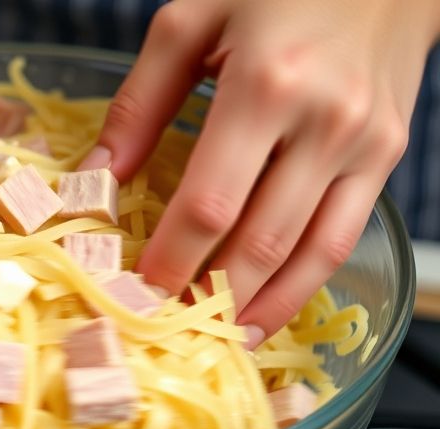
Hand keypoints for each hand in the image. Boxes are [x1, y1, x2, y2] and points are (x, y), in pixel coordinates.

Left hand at [81, 0, 439, 345]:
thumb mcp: (189, 22)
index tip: (134, 293)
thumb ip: (139, 104)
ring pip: (308, 254)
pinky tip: (265, 313)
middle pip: (259, 240)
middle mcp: (323, 122)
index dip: (171, 259)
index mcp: (264, 84)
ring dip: (258, 308)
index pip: (210, 203)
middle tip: (165, 332)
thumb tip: (95, 179)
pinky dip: (303, 288)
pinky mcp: (386, 158)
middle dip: (208, 296)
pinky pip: (342, 240)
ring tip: (215, 343)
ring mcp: (364, 146)